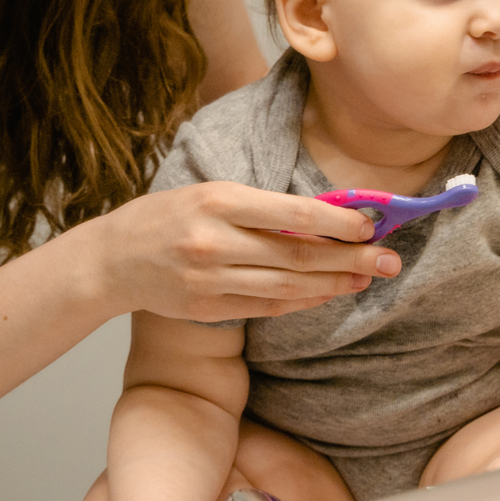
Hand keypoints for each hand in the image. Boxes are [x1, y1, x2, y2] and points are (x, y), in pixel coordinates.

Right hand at [82, 182, 401, 322]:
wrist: (111, 260)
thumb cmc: (166, 216)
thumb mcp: (208, 192)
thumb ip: (259, 205)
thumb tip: (321, 216)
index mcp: (218, 201)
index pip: (292, 213)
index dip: (336, 221)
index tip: (369, 224)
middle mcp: (215, 241)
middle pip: (297, 255)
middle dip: (349, 258)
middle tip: (389, 259)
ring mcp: (210, 279)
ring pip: (287, 286)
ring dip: (333, 283)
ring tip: (367, 278)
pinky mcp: (208, 308)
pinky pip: (267, 307)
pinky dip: (302, 301)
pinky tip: (328, 294)